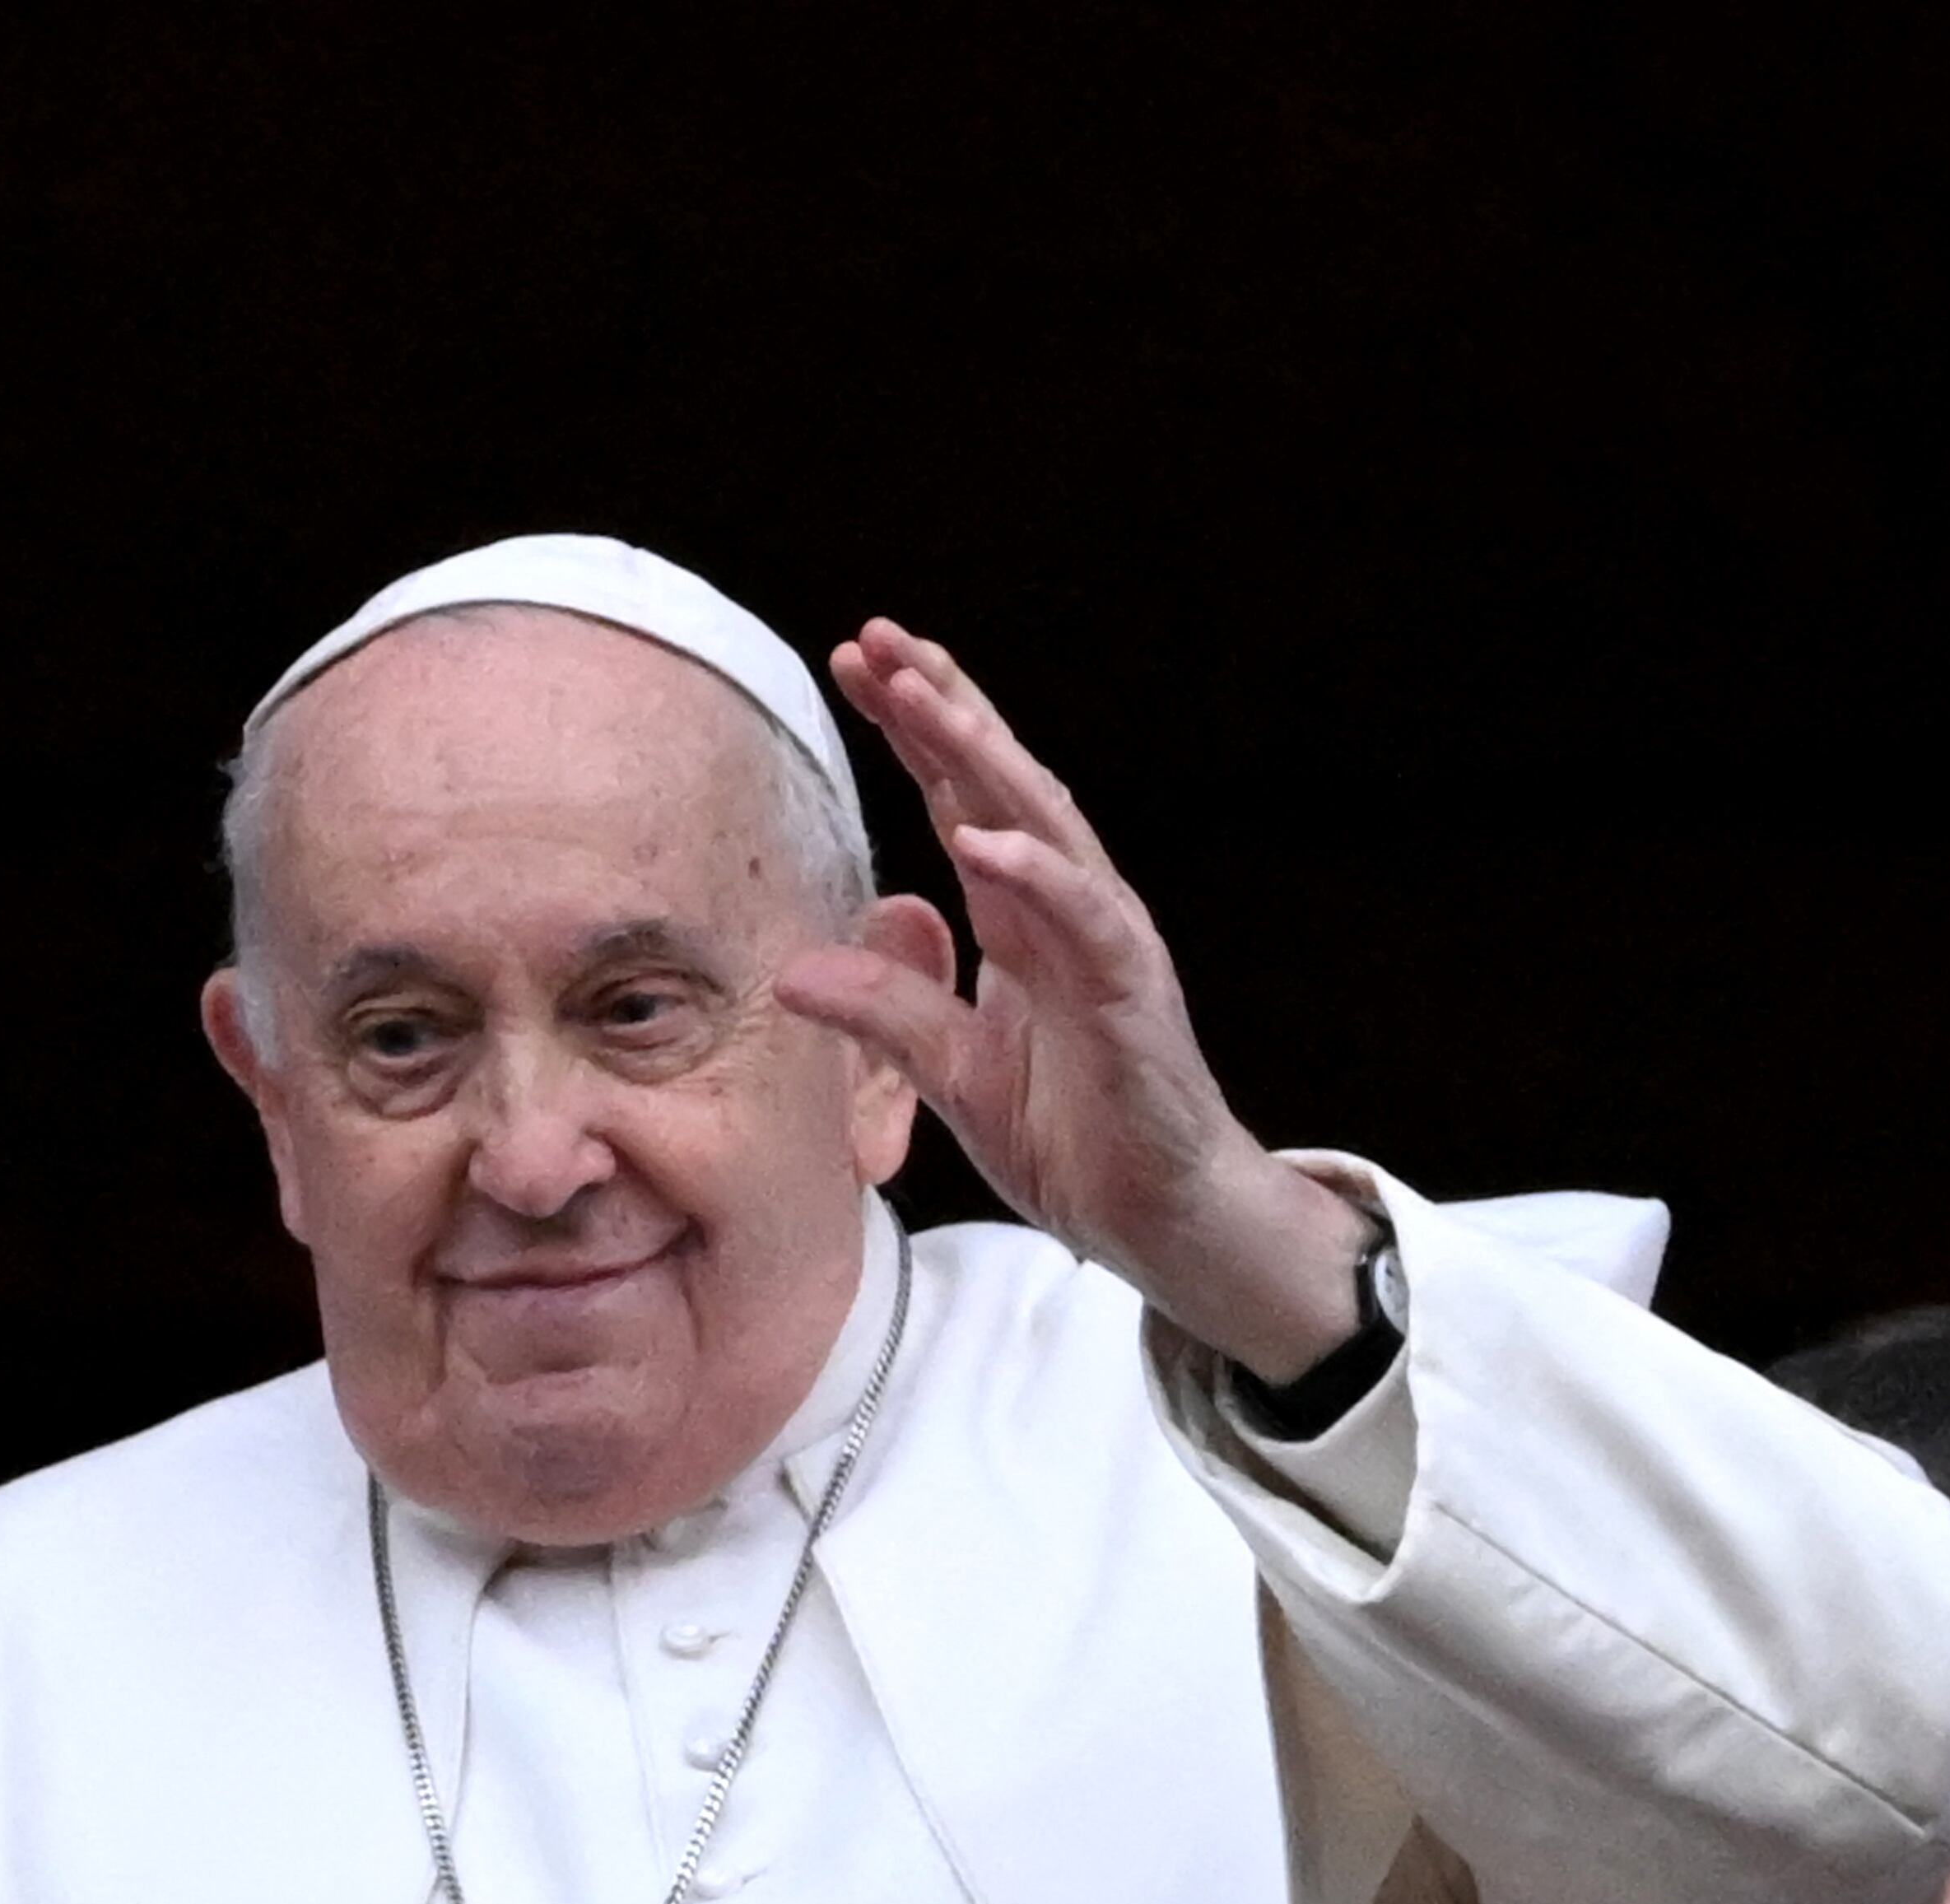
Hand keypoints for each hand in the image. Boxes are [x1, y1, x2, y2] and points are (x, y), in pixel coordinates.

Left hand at [778, 619, 1377, 1382]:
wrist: (1160, 1217)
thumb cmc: (1075, 1136)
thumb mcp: (951, 1073)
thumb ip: (885, 1012)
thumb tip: (790, 972)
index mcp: (1021, 918)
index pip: (960, 798)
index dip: (913, 730)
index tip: (856, 661)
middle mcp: (1067, 910)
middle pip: (1000, 784)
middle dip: (941, 708)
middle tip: (878, 640)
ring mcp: (1107, 945)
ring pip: (1047, 827)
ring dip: (984, 760)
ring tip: (924, 701)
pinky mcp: (1134, 998)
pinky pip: (1088, 922)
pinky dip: (1038, 876)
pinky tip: (985, 840)